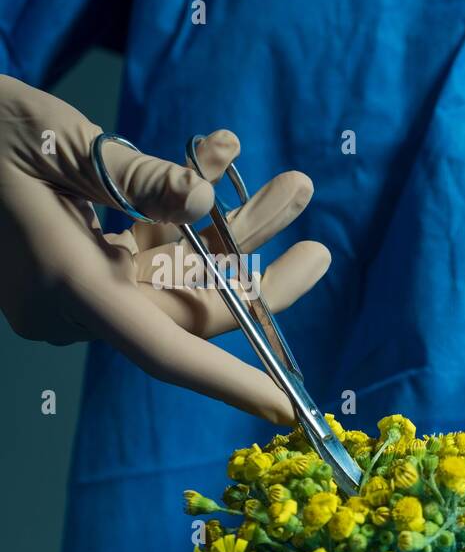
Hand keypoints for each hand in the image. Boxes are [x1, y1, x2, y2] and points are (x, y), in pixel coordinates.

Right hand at [0, 75, 329, 422]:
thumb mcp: (58, 140)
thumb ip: (134, 175)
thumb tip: (203, 201)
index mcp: (68, 288)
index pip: (164, 350)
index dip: (228, 382)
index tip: (284, 411)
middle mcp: (76, 301)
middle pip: (191, 307)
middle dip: (258, 271)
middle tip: (320, 248)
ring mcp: (77, 286)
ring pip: (179, 273)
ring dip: (235, 227)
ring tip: (296, 187)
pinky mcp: (78, 261)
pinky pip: (148, 247)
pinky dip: (182, 208)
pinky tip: (221, 155)